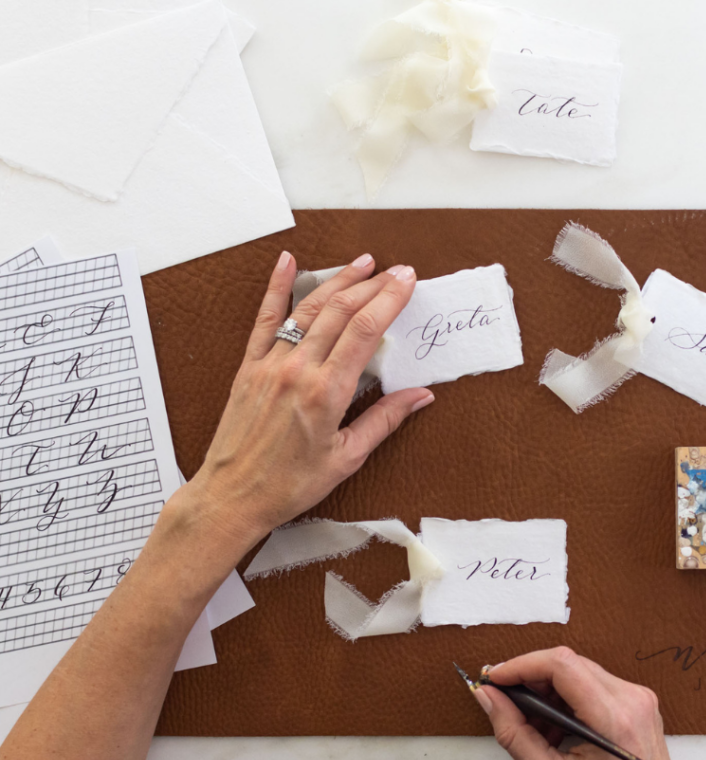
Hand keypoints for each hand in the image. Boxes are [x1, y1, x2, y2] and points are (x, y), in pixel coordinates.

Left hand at [161, 250, 433, 570]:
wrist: (232, 496)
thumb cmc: (288, 484)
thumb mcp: (347, 457)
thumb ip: (385, 420)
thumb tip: (420, 396)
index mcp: (326, 392)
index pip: (365, 330)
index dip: (389, 299)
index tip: (407, 282)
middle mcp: (298, 370)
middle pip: (341, 311)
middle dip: (373, 285)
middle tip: (396, 271)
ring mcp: (271, 364)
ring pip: (309, 309)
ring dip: (338, 280)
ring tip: (362, 263)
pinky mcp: (250, 366)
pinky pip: (265, 318)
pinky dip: (276, 287)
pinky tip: (287, 263)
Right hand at [477, 648, 679, 759]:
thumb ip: (514, 735)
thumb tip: (490, 699)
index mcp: (614, 719)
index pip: (561, 665)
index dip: (522, 665)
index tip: (498, 676)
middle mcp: (631, 699)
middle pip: (568, 663)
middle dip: (531, 677)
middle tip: (506, 697)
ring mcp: (638, 697)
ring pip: (579, 670)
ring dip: (549, 688)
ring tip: (534, 722)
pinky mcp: (638, 699)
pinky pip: (593, 682)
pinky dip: (568, 696)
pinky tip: (556, 723)